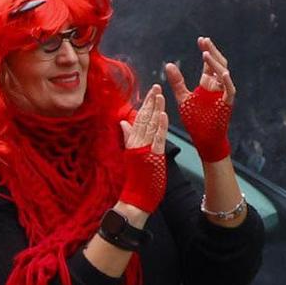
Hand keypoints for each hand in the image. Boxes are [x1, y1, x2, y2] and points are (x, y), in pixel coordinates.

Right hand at [117, 87, 168, 217]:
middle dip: (151, 102)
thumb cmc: (135, 178)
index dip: (145, 105)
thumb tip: (123, 123)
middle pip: (144, 119)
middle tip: (157, 87)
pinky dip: (159, 126)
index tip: (151, 93)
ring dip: (155, 109)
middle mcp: (135, 143)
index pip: (138, 119)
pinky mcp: (151, 155)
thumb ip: (128, 138)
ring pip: (150, 125)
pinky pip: (157, 138)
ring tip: (160, 94)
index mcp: (131, 142)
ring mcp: (143, 149)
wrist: (135, 198)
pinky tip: (162, 114)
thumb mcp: (131, 155)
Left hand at [166, 37, 234, 162]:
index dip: (206, 51)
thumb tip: (168, 64)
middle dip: (212, 52)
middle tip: (204, 41)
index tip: (201, 40)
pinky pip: (230, 91)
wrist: (203, 138)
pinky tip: (222, 73)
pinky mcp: (227, 104)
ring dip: (216, 64)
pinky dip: (227, 82)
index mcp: (208, 84)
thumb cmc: (195, 119)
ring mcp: (224, 94)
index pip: (209, 64)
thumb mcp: (182, 97)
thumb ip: (177, 81)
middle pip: (218, 65)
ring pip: (224, 74)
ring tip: (206, 53)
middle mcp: (217, 87)